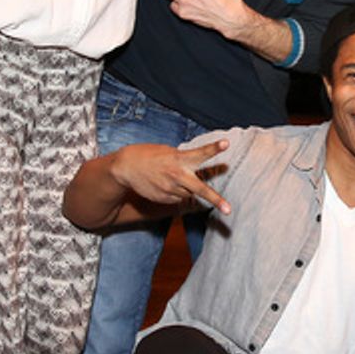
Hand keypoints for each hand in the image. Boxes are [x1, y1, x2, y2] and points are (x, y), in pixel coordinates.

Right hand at [113, 139, 231, 215]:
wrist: (126, 167)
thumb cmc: (150, 155)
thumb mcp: (168, 152)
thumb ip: (183, 160)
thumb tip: (194, 172)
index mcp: (179, 159)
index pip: (200, 153)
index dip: (214, 148)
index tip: (226, 143)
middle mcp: (177, 175)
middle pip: (200, 189)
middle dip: (216, 200)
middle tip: (228, 210)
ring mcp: (170, 189)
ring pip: (188, 193)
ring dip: (186, 187)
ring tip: (170, 176)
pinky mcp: (164, 199)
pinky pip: (178, 198)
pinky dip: (176, 192)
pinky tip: (164, 184)